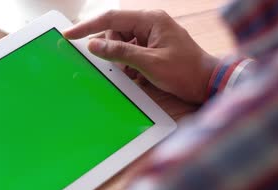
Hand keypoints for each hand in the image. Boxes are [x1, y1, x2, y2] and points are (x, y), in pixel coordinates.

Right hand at [64, 10, 218, 103]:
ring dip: (124, 61)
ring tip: (137, 74)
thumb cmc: (185, 71)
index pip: (111, 18)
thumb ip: (120, 52)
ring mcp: (153, 35)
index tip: (69, 35)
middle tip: (122, 69)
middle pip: (116, 32)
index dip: (88, 27)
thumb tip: (94, 45)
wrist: (208, 83)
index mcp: (151, 20)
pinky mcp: (154, 47)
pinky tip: (141, 76)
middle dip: (113, 51)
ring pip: (123, 44)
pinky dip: (131, 65)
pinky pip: (132, 52)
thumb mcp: (149, 63)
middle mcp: (151, 24)